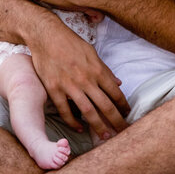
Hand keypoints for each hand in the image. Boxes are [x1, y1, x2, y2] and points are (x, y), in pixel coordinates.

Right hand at [24, 11, 129, 137]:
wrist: (46, 36)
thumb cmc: (70, 42)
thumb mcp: (92, 53)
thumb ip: (105, 70)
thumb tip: (119, 83)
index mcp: (97, 70)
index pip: (115, 93)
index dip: (123, 106)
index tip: (128, 114)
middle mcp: (85, 80)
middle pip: (105, 106)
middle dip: (116, 121)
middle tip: (123, 133)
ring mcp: (69, 86)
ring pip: (87, 111)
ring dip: (98, 126)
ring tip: (105, 137)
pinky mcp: (54, 89)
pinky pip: (65, 110)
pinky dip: (73, 122)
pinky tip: (80, 128)